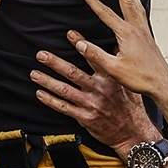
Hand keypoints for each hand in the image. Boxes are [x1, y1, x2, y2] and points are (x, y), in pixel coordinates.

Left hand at [31, 49, 160, 154]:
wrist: (133, 133)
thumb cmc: (132, 107)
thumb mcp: (130, 84)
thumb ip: (119, 68)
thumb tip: (116, 48)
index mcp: (110, 78)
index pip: (93, 58)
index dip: (81, 44)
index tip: (70, 34)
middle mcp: (99, 89)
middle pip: (72, 73)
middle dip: (55, 63)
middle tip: (41, 55)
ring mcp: (90, 104)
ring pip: (64, 90)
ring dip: (47, 81)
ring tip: (34, 73)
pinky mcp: (85, 117)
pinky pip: (64, 107)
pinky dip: (50, 100)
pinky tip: (40, 94)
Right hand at [67, 0, 167, 100]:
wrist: (162, 84)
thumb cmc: (140, 78)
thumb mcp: (114, 69)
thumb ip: (96, 55)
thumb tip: (80, 43)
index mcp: (126, 34)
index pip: (106, 14)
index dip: (94, 3)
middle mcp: (137, 28)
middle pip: (126, 0)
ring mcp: (144, 31)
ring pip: (136, 5)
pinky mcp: (148, 37)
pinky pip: (141, 13)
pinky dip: (137, 3)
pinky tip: (136, 5)